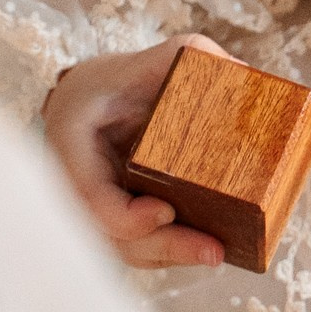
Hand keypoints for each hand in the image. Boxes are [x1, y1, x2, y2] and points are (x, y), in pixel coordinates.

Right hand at [41, 38, 229, 269]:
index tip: (165, 211)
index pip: (87, 192)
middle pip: (109, 233)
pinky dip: (167, 251)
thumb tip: (239, 74)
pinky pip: (135, 245)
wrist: (93, 101)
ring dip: (169, 255)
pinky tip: (203, 250)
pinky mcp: (113, 219)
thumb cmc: (122, 80)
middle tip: (211, 249)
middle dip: (161, 245)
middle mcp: (74, 182)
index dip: (124, 214)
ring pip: (124, 247)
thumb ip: (187, 57)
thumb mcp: (151, 59)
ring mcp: (91, 207)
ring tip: (216, 253)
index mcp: (70, 141)